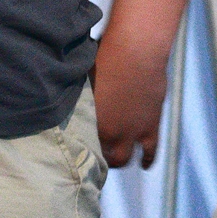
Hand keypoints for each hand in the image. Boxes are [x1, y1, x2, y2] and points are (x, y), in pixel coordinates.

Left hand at [90, 32, 170, 167]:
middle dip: (97, 159)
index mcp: (88, 119)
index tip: (77, 146)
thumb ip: (77, 94)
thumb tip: (66, 93)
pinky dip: (147, 160)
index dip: (79, 146)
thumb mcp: (83, 76)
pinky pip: (150, 151)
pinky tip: (145, 165)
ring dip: (119, 161)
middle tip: (94, 159)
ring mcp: (131, 132)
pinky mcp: (151, 127)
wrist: (137, 52)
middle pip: (101, 156)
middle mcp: (109, 131)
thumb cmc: (105, 56)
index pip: (81, 143)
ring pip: (124, 159)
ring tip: (115, 162)